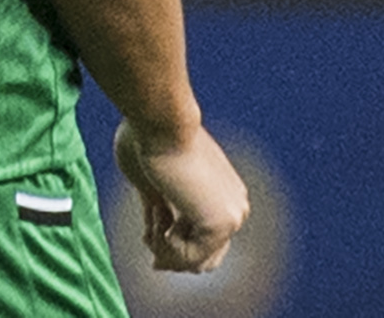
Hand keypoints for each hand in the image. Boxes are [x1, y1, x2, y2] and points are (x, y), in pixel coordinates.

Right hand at [115, 117, 248, 275]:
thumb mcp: (152, 185)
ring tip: (150, 225)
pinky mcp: (220, 224)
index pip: (208, 239)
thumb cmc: (148, 139)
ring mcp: (231, 217)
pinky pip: (188, 258)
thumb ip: (160, 212)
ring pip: (195, 260)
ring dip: (165, 250)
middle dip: (173, 258)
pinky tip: (155, 225)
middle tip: (151, 256)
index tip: (149, 243)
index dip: (177, 248)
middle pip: (207, 257)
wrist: (161, 122)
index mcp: (224, 192)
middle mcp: (235, 206)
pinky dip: (165, 248)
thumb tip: (153, 239)